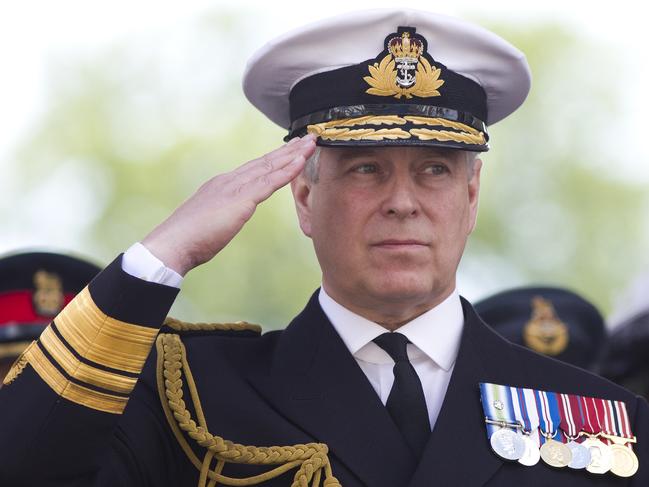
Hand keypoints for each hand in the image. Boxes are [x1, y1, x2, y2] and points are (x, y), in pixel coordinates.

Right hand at [142, 135, 316, 274]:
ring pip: (270, 166)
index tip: (291, 150)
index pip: (254, 168)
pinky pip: (270, 182)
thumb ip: (223, 213)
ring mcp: (235, 188)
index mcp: (222, 185)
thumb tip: (229, 216)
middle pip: (265, 161)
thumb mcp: (211, 221)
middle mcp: (230, 180)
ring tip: (311, 142)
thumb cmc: (189, 239)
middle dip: (289, 150)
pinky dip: (287, 170)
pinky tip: (301, 161)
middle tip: (308, 138)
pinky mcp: (241, 199)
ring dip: (294, 154)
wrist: (173, 243)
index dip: (274, 158)